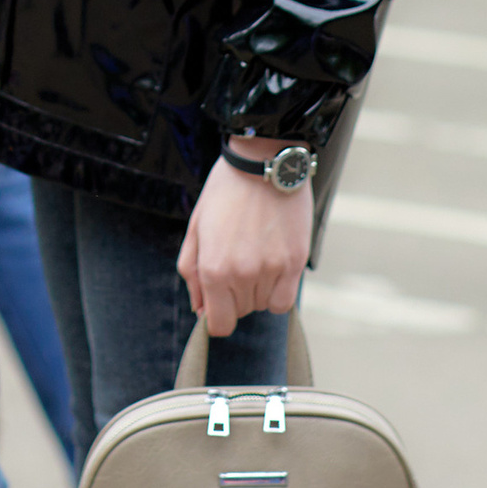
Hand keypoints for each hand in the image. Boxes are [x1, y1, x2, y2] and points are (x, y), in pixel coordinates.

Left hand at [178, 153, 312, 333]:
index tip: (218, 301)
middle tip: (236, 260)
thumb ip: (192, 273)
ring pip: (263, 306)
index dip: (217, 316)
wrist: (262, 163)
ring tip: (255, 256)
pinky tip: (272, 268)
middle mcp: (242, 274)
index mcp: (213, 268)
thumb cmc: (224, 193)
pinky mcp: (295, 262)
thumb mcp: (196, 228)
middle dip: (235, 296)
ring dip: (257, 291)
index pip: (219, 324)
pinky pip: (285, 301)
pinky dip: (278, 292)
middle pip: (241, 313)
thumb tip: (200, 311)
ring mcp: (271, 270)